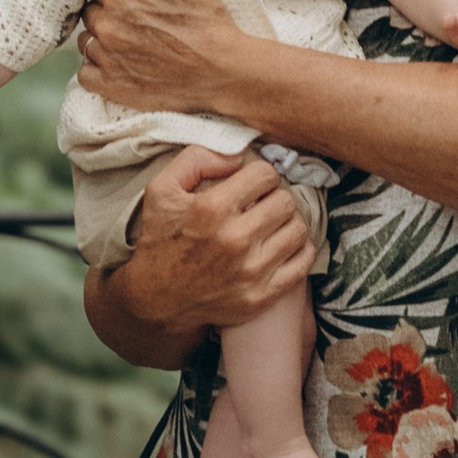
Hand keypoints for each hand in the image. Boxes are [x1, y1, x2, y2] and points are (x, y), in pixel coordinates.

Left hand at [76, 0, 252, 113]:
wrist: (222, 70)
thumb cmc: (203, 21)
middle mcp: (106, 27)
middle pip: (89, 12)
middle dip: (104, 10)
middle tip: (130, 14)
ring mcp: (107, 59)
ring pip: (86, 42)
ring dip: (100, 38)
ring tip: (127, 38)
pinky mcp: (112, 87)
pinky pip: (86, 74)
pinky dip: (96, 68)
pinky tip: (118, 62)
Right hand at [95, 145, 314, 346]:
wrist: (155, 299)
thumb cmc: (160, 239)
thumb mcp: (161, 189)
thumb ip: (196, 159)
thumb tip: (236, 157)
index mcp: (212, 209)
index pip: (265, 174)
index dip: (259, 175)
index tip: (251, 185)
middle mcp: (235, 240)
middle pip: (285, 201)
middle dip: (274, 197)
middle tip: (261, 204)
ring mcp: (251, 271)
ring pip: (298, 229)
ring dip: (287, 222)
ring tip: (270, 224)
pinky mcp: (261, 296)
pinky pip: (302, 262)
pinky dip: (298, 249)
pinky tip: (280, 244)